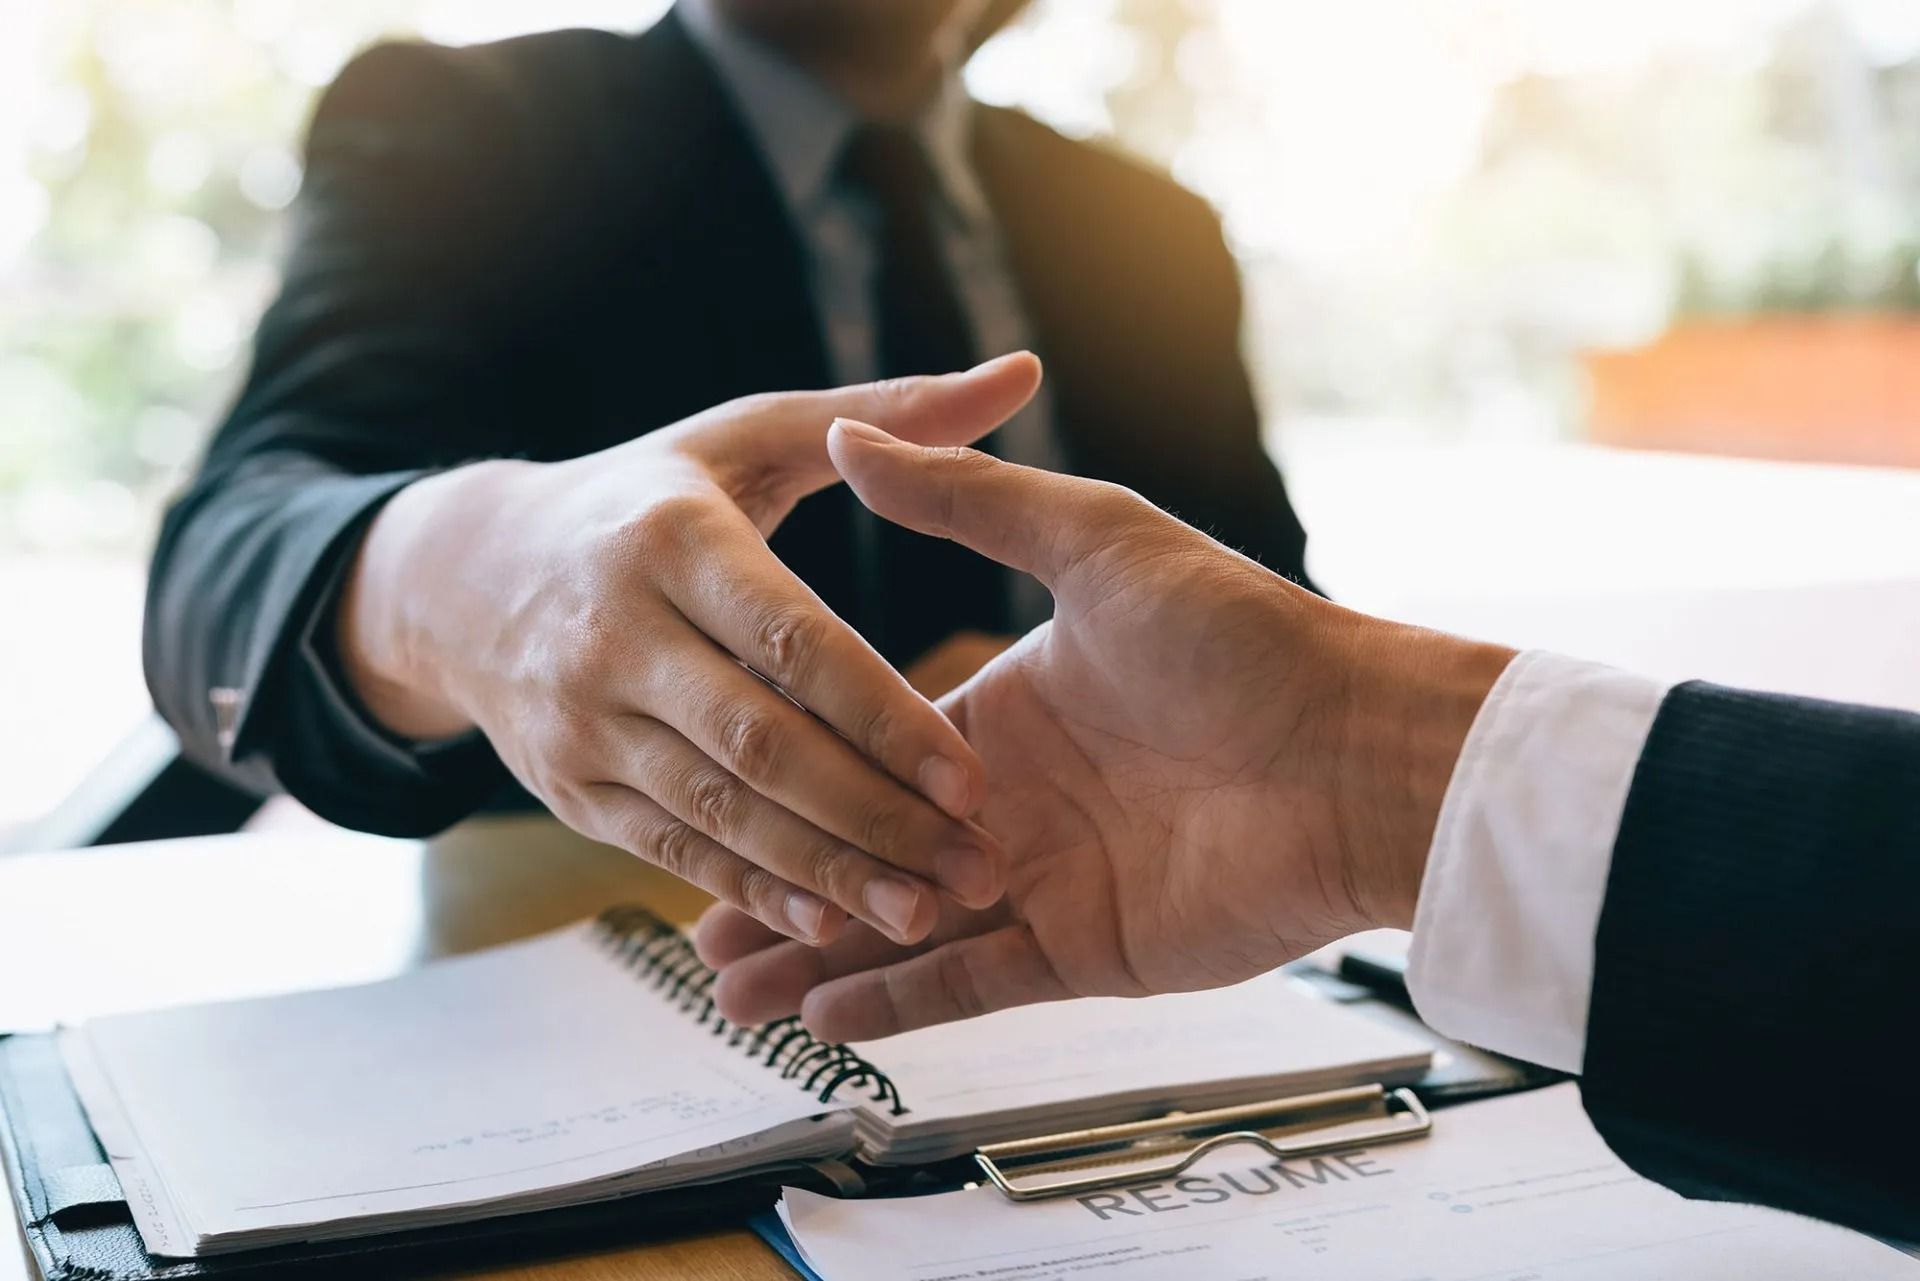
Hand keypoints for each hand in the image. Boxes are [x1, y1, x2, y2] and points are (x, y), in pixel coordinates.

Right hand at [336, 356, 1043, 948]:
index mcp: (672, 539)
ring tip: (921, 915)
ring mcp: (581, 722)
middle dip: (871, 814)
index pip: (791, 640)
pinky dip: (749, 891)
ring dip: (822, 872)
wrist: (469, 577)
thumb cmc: (647, 498)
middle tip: (973, 868)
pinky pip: (669, 850)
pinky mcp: (568, 789)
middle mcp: (615, 634)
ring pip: (716, 811)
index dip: (882, 714)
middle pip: (757, 741)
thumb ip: (889, 416)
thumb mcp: (747, 437)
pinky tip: (828, 924)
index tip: (971, 775)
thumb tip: (1020, 370)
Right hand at [694, 421, 1513, 1039]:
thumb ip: (970, 500)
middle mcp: (1012, 804)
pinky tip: (812, 1011)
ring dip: (811, 949)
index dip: (792, 769)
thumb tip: (855, 432)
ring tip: (721, 980)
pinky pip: (965, 987)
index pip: (871, 748)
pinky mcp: (1082, 953)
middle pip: (867, 849)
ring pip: (898, 928)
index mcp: (1007, 711)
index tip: (708, 776)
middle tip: (691, 917)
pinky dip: (890, 1003)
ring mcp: (1044, 884)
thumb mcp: (1093, 541)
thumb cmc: (1243, 634)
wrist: (1356, 748)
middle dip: (781, 879)